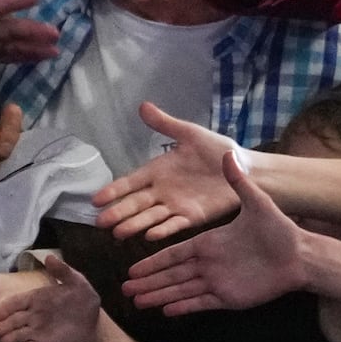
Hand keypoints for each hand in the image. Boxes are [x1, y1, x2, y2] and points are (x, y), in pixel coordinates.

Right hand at [0, 254, 102, 341]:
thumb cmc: (83, 300)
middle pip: (14, 320)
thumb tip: (49, 256)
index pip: (18, 301)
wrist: (93, 324)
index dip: (7, 306)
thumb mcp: (77, 282)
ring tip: (3, 341)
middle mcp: (32, 315)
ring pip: (17, 334)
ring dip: (9, 338)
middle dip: (3, 325)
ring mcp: (36, 331)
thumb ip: (63, 271)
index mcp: (36, 298)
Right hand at [93, 102, 241, 239]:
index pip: (130, 182)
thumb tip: (143, 105)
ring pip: (150, 217)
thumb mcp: (189, 133)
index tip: (96, 200)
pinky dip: (163, 230)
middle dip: (118, 213)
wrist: (244, 167)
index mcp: (158, 170)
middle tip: (100, 223)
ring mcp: (176, 205)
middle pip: (135, 204)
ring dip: (134, 225)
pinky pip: (175, 224)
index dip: (114, 191)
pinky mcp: (192, 217)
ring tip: (119, 233)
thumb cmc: (216, 149)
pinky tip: (150, 236)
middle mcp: (162, 190)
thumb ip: (165, 124)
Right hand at [121, 151, 307, 314]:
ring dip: (159, 295)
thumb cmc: (279, 228)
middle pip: (172, 274)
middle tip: (124, 288)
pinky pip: (201, 302)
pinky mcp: (230, 297)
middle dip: (148, 281)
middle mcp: (209, 262)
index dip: (153, 258)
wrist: (300, 255)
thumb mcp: (257, 202)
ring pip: (181, 290)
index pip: (174, 251)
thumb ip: (239, 182)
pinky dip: (183, 307)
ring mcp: (218, 281)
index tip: (133, 263)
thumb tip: (230, 154)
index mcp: (209, 242)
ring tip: (137, 302)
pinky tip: (165, 311)